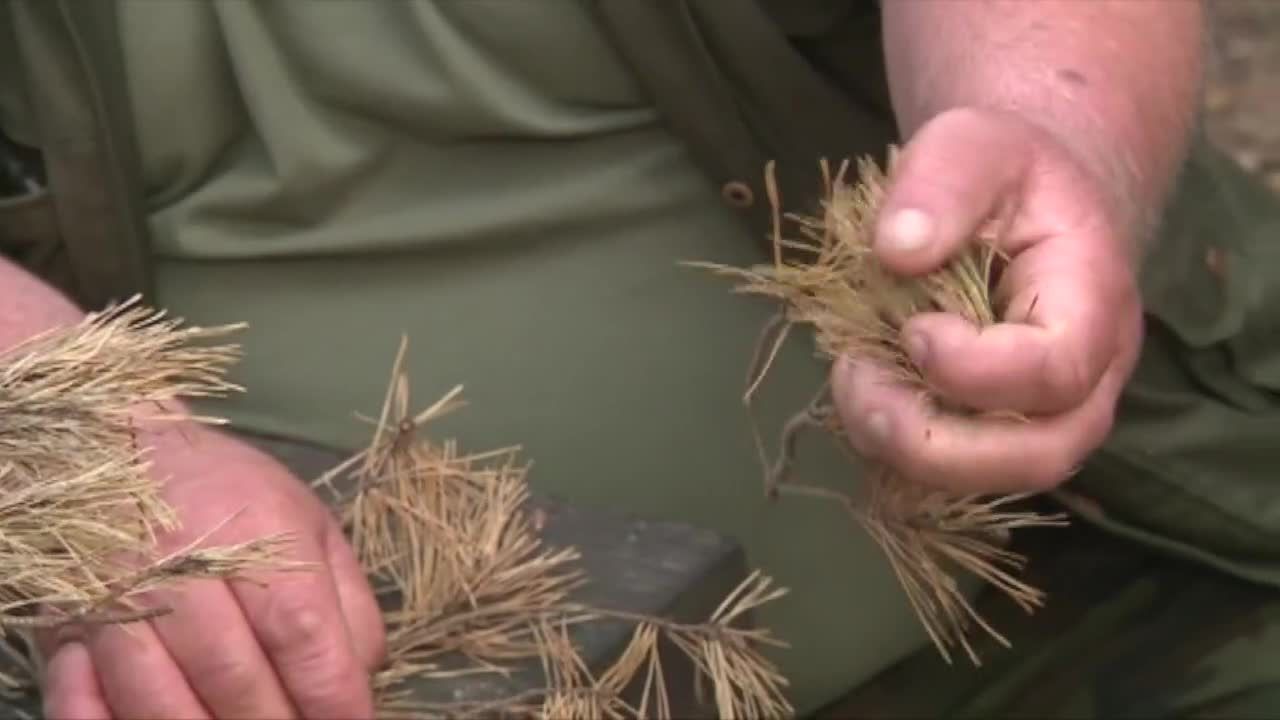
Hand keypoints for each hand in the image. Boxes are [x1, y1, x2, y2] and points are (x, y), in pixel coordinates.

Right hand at [39, 423, 385, 718]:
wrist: (126, 449)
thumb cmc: (236, 496)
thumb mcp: (311, 527)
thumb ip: (348, 601)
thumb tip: (364, 673)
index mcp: (259, 530)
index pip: (299, 628)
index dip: (329, 692)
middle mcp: (185, 560)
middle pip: (233, 673)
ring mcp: (119, 591)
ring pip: (159, 696)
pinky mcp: (71, 620)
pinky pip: (80, 696)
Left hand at [831, 107, 1143, 493]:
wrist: (1029, 203)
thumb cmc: (1005, 174)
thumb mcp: (972, 144)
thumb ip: (942, 182)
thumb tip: (896, 250)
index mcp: (1093, 299)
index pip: (1057, 370)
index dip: (976, 370)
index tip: (912, 329)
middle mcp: (1090, 375)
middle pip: (1040, 455)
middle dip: (934, 443)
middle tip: (858, 384)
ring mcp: (1053, 414)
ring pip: (997, 477)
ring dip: (906, 449)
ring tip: (853, 381)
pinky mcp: (1006, 432)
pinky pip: (960, 473)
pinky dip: (899, 449)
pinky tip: (864, 393)